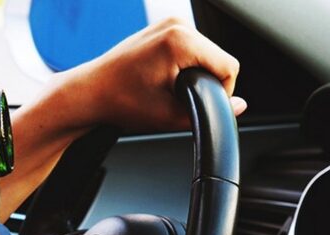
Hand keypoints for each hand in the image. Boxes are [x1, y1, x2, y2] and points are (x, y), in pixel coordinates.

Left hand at [55, 17, 245, 131]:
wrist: (90, 93)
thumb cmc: (120, 101)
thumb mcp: (170, 116)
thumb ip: (210, 113)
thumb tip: (239, 106)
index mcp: (181, 40)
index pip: (229, 66)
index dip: (222, 92)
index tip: (200, 105)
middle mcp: (177, 24)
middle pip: (218, 58)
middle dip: (206, 81)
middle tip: (177, 99)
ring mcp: (168, 23)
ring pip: (205, 53)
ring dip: (195, 73)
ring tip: (167, 89)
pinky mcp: (162, 28)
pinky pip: (190, 48)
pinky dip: (184, 65)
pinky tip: (163, 78)